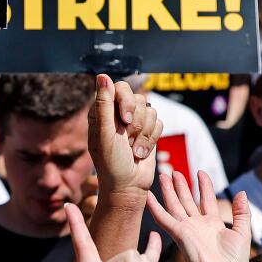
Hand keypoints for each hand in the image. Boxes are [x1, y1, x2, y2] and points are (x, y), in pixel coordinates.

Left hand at [88, 74, 163, 199]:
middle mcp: (117, 114)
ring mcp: (134, 122)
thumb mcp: (104, 134)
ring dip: (143, 134)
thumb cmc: (111, 164)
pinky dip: (151, 139)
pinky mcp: (148, 131)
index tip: (125, 119)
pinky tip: (141, 152)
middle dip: (137, 121)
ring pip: (151, 110)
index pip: (119, 87)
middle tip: (128, 138)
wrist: (128, 186)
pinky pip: (160, 122)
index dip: (126, 101)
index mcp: (102, 112)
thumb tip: (103, 75)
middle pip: (138, 97)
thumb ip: (104, 105)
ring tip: (133, 149)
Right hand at [147, 170, 250, 261]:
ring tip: (164, 175)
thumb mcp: (243, 233)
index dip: (204, 185)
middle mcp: (197, 225)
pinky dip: (155, 207)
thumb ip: (242, 213)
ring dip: (169, 190)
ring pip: (174, 205)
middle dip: (181, 186)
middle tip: (174, 171)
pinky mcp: (178, 234)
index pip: (207, 199)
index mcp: (213, 225)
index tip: (200, 172)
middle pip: (187, 201)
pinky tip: (148, 196)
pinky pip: (163, 218)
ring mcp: (186, 229)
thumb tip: (242, 192)